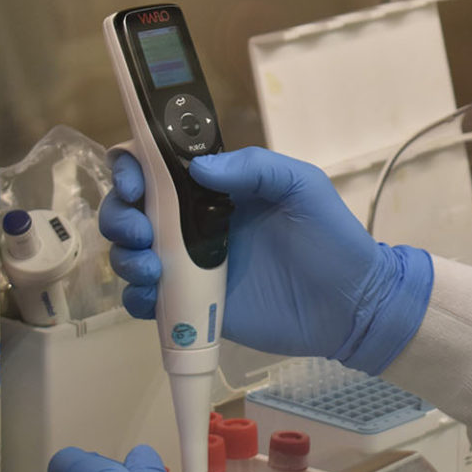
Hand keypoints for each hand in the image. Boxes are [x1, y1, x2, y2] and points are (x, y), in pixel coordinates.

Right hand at [99, 147, 432, 373]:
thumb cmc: (332, 239)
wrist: (351, 304)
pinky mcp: (193, 304)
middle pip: (130, 210)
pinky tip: (156, 295)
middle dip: (120, 216)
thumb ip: (254, 167)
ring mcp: (191, 265)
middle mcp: (194, 222)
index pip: (156, 166)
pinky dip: (138, 297)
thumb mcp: (301, 187)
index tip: (134, 182)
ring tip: (153, 268)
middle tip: (142, 232)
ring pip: (130, 254)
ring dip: (125, 257)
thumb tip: (199, 167)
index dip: (131, 167)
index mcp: (217, 187)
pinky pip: (147, 300)